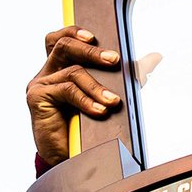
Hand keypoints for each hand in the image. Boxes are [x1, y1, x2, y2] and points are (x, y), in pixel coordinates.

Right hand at [26, 26, 121, 164]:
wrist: (67, 160)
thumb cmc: (85, 127)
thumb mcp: (107, 95)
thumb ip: (126, 75)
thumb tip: (154, 57)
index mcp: (58, 69)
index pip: (59, 39)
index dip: (73, 32)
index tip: (94, 37)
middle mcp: (46, 74)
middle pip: (64, 46)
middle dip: (92, 52)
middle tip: (114, 60)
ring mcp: (39, 85)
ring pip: (72, 71)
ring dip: (96, 86)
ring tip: (113, 102)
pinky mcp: (36, 98)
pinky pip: (67, 91)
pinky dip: (87, 100)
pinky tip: (100, 111)